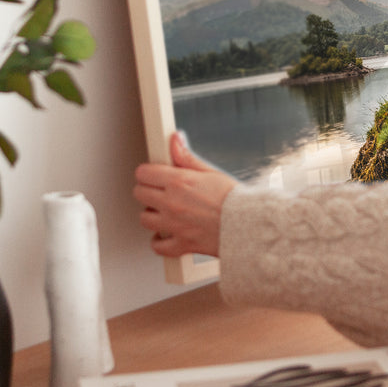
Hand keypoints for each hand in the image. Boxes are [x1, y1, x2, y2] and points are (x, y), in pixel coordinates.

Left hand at [133, 131, 237, 258]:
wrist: (248, 225)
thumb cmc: (234, 199)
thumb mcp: (210, 172)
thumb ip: (187, 157)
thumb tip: (175, 140)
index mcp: (179, 182)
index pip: (144, 173)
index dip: (148, 172)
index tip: (154, 174)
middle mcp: (172, 203)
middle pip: (139, 193)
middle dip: (147, 190)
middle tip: (159, 190)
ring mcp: (174, 225)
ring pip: (144, 219)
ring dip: (152, 214)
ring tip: (164, 211)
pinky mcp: (180, 244)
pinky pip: (157, 246)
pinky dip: (159, 241)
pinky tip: (166, 234)